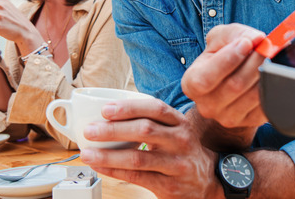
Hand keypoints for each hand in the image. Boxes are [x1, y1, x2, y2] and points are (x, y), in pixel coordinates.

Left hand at [79, 98, 222, 198]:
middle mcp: (180, 141)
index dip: (129, 108)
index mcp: (179, 123)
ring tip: (87, 153)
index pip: (155, 109)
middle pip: (145, 130)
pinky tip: (101, 167)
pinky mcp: (169, 185)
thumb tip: (108, 115)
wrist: (207, 181)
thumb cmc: (181, 151)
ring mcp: (176, 164)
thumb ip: (150, 121)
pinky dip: (115, 172)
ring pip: (138, 157)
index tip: (106, 109)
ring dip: (108, 155)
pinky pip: (137, 177)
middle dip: (113, 130)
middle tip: (90, 130)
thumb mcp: (174, 131)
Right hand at [181, 23, 266, 129]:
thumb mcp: (220, 39)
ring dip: (266, 73)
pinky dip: (273, 86)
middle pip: (235, 85)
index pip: (206, 78)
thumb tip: (256, 39)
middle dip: (254, 62)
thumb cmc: (222, 57)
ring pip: (253, 95)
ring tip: (271, 57)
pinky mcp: (249, 122)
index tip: (246, 43)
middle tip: (266, 46)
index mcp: (192, 84)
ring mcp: (228, 118)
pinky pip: (266, 105)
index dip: (228, 60)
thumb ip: (234, 34)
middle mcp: (207, 106)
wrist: (230, 82)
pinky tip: (273, 74)